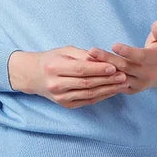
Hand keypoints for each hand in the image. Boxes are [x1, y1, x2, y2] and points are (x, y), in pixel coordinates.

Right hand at [8, 46, 129, 108]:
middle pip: (86, 83)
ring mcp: (61, 97)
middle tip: (123, 75)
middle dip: (107, 80)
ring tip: (121, 84)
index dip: (99, 69)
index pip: (81, 69)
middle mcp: (56, 84)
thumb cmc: (52, 59)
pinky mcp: (66, 105)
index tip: (114, 66)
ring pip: (89, 94)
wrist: (33, 76)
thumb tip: (103, 59)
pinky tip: (112, 90)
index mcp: (55, 68)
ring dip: (108, 89)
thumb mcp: (65, 51)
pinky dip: (101, 96)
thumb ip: (83, 55)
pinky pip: (87, 101)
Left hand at [86, 20, 156, 92]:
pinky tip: (92, 73)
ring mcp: (140, 84)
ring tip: (88, 61)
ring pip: (118, 78)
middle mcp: (147, 74)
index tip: (114, 45)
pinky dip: (105, 81)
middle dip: (107, 59)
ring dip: (103, 70)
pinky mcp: (133, 90)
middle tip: (92, 51)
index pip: (139, 57)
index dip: (127, 51)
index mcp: (154, 60)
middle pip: (125, 67)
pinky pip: (117, 86)